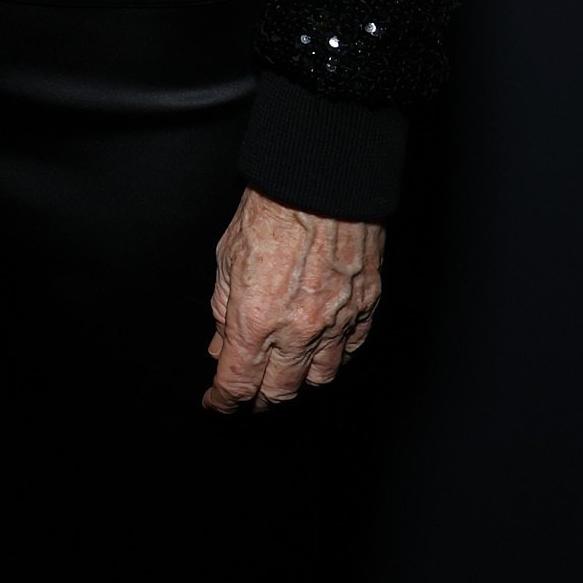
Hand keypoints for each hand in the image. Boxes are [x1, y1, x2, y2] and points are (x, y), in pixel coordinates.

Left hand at [204, 186, 384, 413]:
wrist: (321, 180)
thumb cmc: (270, 210)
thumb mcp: (227, 259)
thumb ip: (223, 308)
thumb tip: (220, 343)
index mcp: (256, 319)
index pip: (238, 383)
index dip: (225, 400)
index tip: (217, 402)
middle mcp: (298, 330)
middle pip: (280, 390)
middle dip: (259, 399)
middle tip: (248, 396)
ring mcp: (336, 321)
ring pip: (320, 378)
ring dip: (299, 381)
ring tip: (285, 374)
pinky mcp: (365, 307)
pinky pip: (352, 350)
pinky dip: (335, 358)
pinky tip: (322, 352)